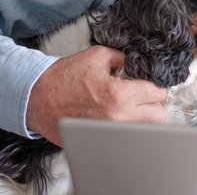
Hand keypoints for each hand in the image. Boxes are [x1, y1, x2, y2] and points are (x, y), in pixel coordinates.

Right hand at [27, 45, 167, 145]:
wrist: (37, 98)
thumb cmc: (65, 77)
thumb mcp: (98, 56)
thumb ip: (125, 57)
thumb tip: (140, 62)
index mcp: (119, 95)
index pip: (158, 93)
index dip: (157, 84)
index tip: (151, 82)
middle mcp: (118, 118)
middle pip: (158, 116)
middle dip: (154, 103)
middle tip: (144, 95)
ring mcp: (110, 133)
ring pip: (146, 130)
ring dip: (144, 117)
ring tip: (133, 105)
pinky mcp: (100, 140)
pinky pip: (126, 136)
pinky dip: (128, 127)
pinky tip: (119, 115)